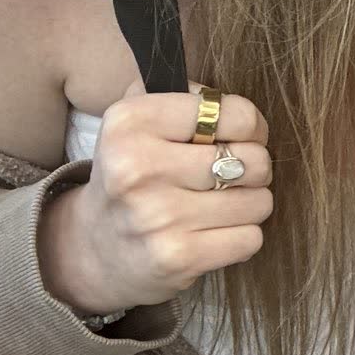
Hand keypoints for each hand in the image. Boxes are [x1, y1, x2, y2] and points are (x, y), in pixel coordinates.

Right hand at [44, 79, 273, 314]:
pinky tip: (214, 232)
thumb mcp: (139, 121)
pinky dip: (242, 237)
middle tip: (232, 174)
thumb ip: (189, 97)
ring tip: (222, 204)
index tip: (237, 137)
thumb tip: (245, 115)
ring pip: (258, 201)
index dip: (250, 126)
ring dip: (251, 204)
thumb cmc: (134, 173)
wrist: (96, 247)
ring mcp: (158, 216)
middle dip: (254, 168)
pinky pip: (250, 239)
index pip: (235, 114)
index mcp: (131, 121)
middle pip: (253, 160)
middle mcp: (138, 166)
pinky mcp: (177, 257)